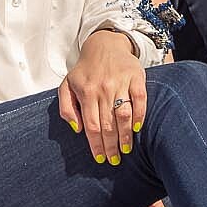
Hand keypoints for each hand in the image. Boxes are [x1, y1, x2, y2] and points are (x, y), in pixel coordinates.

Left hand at [58, 29, 146, 164]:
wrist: (104, 45)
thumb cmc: (85, 71)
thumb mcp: (66, 86)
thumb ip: (66, 108)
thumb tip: (76, 129)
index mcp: (86, 92)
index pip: (91, 125)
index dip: (96, 144)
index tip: (99, 159)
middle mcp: (103, 88)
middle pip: (108, 124)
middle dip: (111, 146)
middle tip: (114, 160)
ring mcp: (120, 82)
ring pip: (124, 114)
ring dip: (126, 135)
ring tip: (126, 150)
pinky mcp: (136, 77)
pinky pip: (140, 99)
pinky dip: (140, 115)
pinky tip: (138, 129)